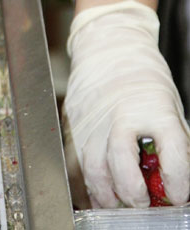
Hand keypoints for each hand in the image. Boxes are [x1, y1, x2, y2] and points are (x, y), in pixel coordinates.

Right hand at [62, 0, 189, 207]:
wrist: (107, 47)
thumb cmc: (141, 74)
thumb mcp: (168, 103)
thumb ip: (171, 139)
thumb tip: (174, 177)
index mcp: (155, 110)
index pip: (173, 156)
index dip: (178, 183)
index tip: (178, 196)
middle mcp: (122, 117)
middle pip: (123, 167)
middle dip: (134, 195)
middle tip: (142, 204)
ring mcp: (93, 122)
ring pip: (94, 170)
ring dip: (106, 195)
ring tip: (116, 204)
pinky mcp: (75, 125)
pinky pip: (77, 162)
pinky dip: (87, 183)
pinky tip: (97, 193)